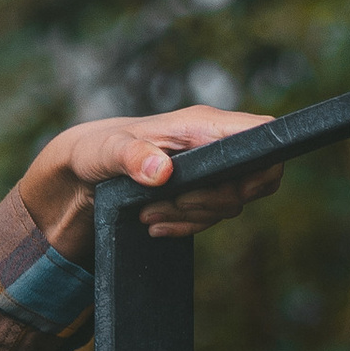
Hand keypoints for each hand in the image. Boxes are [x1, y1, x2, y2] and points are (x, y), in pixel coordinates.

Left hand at [19, 105, 282, 254]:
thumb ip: (131, 156)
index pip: (261, 132)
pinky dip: (185, 226)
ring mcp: (208, 170)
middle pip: (254, 178)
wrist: (84, 170)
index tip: (235, 189)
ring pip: (230, 203)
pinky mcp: (199, 191)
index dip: (265, 161)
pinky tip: (155, 226)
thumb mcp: (105, 151)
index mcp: (200, 124)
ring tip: (147, 215)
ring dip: (191, 217)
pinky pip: (210, 216)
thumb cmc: (95, 149)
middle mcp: (212, 144)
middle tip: (169, 205)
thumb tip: (162, 172)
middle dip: (214, 201)